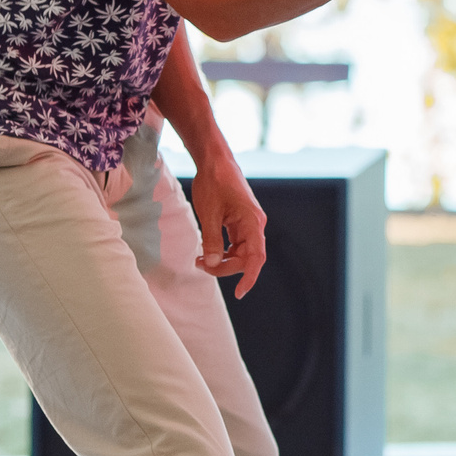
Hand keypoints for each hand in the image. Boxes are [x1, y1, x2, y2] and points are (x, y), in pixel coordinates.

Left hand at [188, 157, 267, 297]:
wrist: (215, 162)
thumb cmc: (214, 183)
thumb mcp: (209, 214)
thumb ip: (211, 241)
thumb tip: (211, 263)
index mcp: (252, 222)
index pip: (256, 257)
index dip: (249, 277)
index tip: (239, 293)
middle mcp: (254, 225)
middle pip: (245, 258)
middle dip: (223, 266)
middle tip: (198, 264)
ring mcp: (248, 224)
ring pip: (239, 253)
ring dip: (221, 260)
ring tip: (198, 259)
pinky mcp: (240, 222)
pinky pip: (234, 245)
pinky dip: (221, 251)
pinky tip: (206, 250)